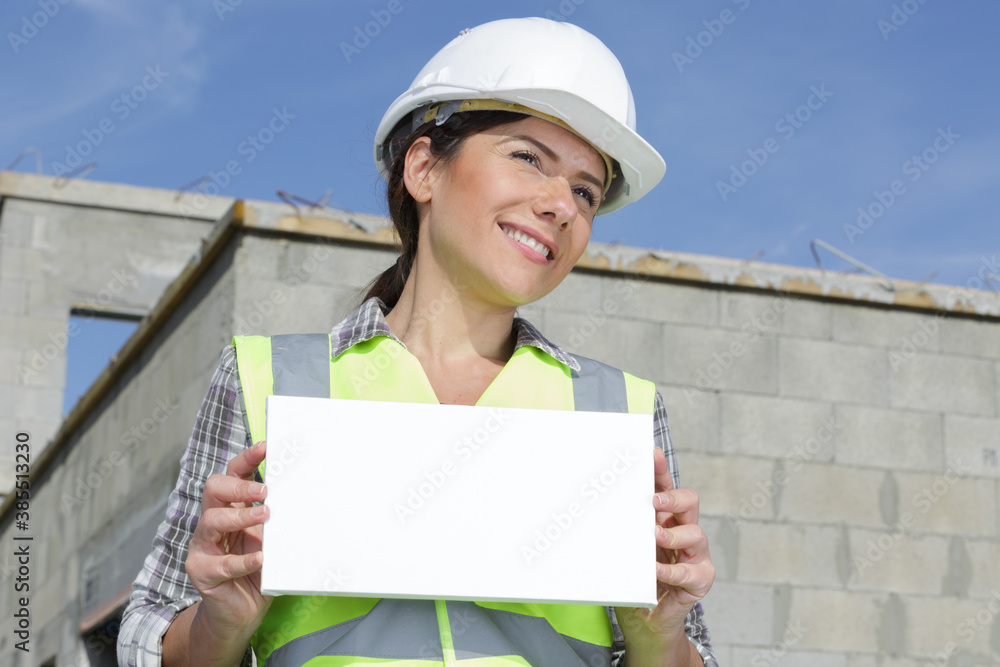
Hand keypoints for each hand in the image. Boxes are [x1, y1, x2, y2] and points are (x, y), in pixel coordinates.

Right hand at [185, 440, 272, 636]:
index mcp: (231, 507)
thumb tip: (304, 495)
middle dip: (238, 485)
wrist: (241, 612)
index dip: (246, 459)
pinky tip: (259, 559)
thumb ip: (277, 519)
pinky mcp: (201, 571)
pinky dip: (242, 560)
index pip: (233, 474)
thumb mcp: (271, 539)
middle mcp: (213, 521)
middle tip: (264, 490)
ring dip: (240, 517)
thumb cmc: (259, 569)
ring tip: (264, 516)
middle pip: (214, 488)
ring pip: (211, 520)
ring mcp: (203, 546)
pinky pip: (220, 563)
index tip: (265, 447)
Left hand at [615, 447, 713, 661]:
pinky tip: (656, 572)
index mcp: (663, 518)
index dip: (660, 470)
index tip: (651, 455)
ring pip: (695, 533)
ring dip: (673, 535)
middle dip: (672, 497)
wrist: (644, 622)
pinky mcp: (699, 579)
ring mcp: (694, 555)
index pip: (665, 487)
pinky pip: (691, 571)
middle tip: (654, 501)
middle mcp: (681, 530)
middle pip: (689, 501)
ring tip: (654, 538)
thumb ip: (617, 529)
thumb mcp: (622, 549)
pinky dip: (672, 571)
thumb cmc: (633, 579)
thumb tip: (586, 507)